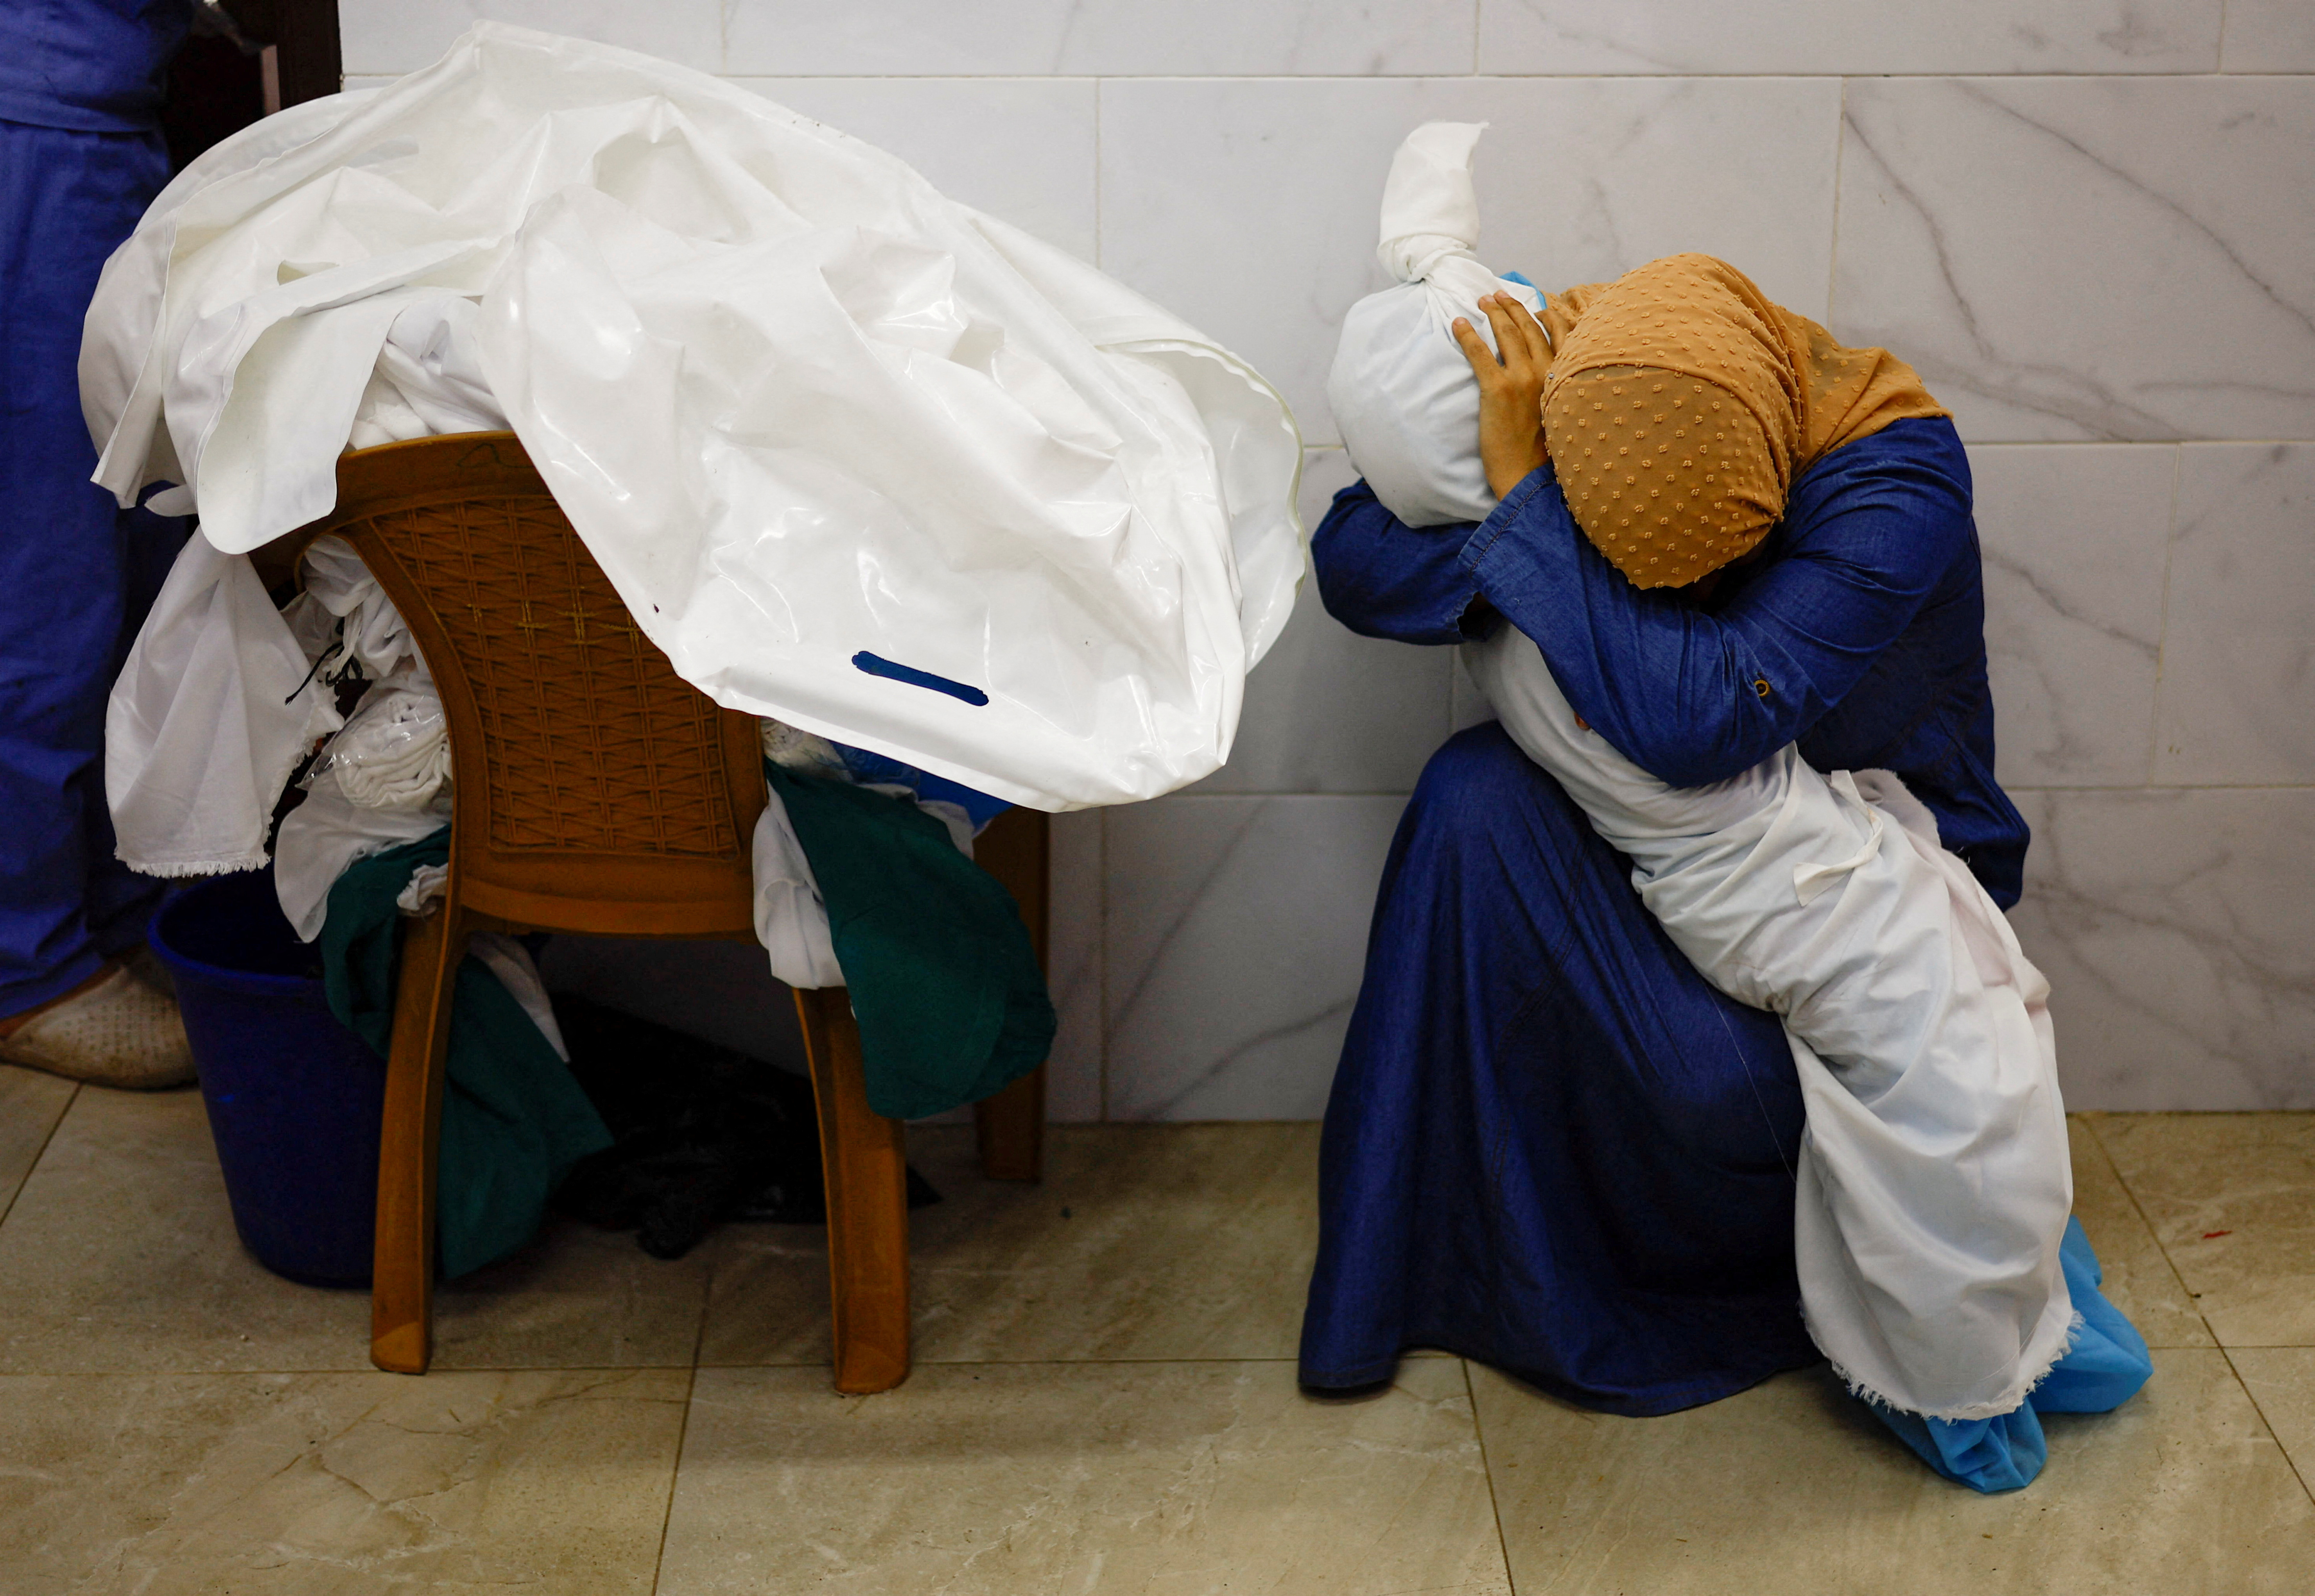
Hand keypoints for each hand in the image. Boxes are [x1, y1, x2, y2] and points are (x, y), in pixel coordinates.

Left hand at [1450, 293, 1551, 499]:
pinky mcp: (1497, 390)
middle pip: (1529, 328)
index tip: (1537, 307)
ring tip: (1480, 302)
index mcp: (1565, 377)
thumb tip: (1547, 379)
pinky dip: (1468, 335)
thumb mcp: (1562, 416)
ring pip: (1506, 334)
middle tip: (1497, 295)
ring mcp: (1522, 379)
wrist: (1529, 477)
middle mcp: (1547, 372)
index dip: (1547, 316)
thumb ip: (1558, 391)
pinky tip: (1458, 324)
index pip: (1562, 335)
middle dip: (1512, 307)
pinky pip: (1479, 353)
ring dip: (1492, 313)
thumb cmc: (1546, 454)